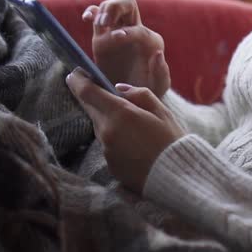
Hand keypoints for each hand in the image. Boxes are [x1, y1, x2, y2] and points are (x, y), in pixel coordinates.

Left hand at [66, 68, 184, 192]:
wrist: (176, 177)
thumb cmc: (172, 141)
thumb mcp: (162, 111)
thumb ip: (139, 94)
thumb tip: (119, 88)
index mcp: (121, 114)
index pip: (88, 92)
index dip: (78, 81)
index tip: (76, 74)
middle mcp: (107, 131)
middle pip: (91, 109)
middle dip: (94, 99)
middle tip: (102, 93)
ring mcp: (106, 150)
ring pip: (100, 127)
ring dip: (107, 120)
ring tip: (130, 123)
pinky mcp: (109, 164)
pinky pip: (107, 144)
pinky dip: (115, 138)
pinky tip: (134, 142)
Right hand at [83, 0, 170, 96]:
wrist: (133, 98)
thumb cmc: (148, 92)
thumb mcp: (159, 86)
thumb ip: (161, 72)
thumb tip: (157, 53)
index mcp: (150, 41)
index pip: (138, 29)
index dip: (128, 32)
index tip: (119, 39)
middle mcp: (135, 32)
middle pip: (127, 4)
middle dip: (116, 8)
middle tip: (106, 22)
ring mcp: (117, 32)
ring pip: (110, 7)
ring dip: (103, 11)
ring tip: (99, 24)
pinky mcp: (102, 37)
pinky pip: (96, 16)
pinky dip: (91, 12)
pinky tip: (86, 19)